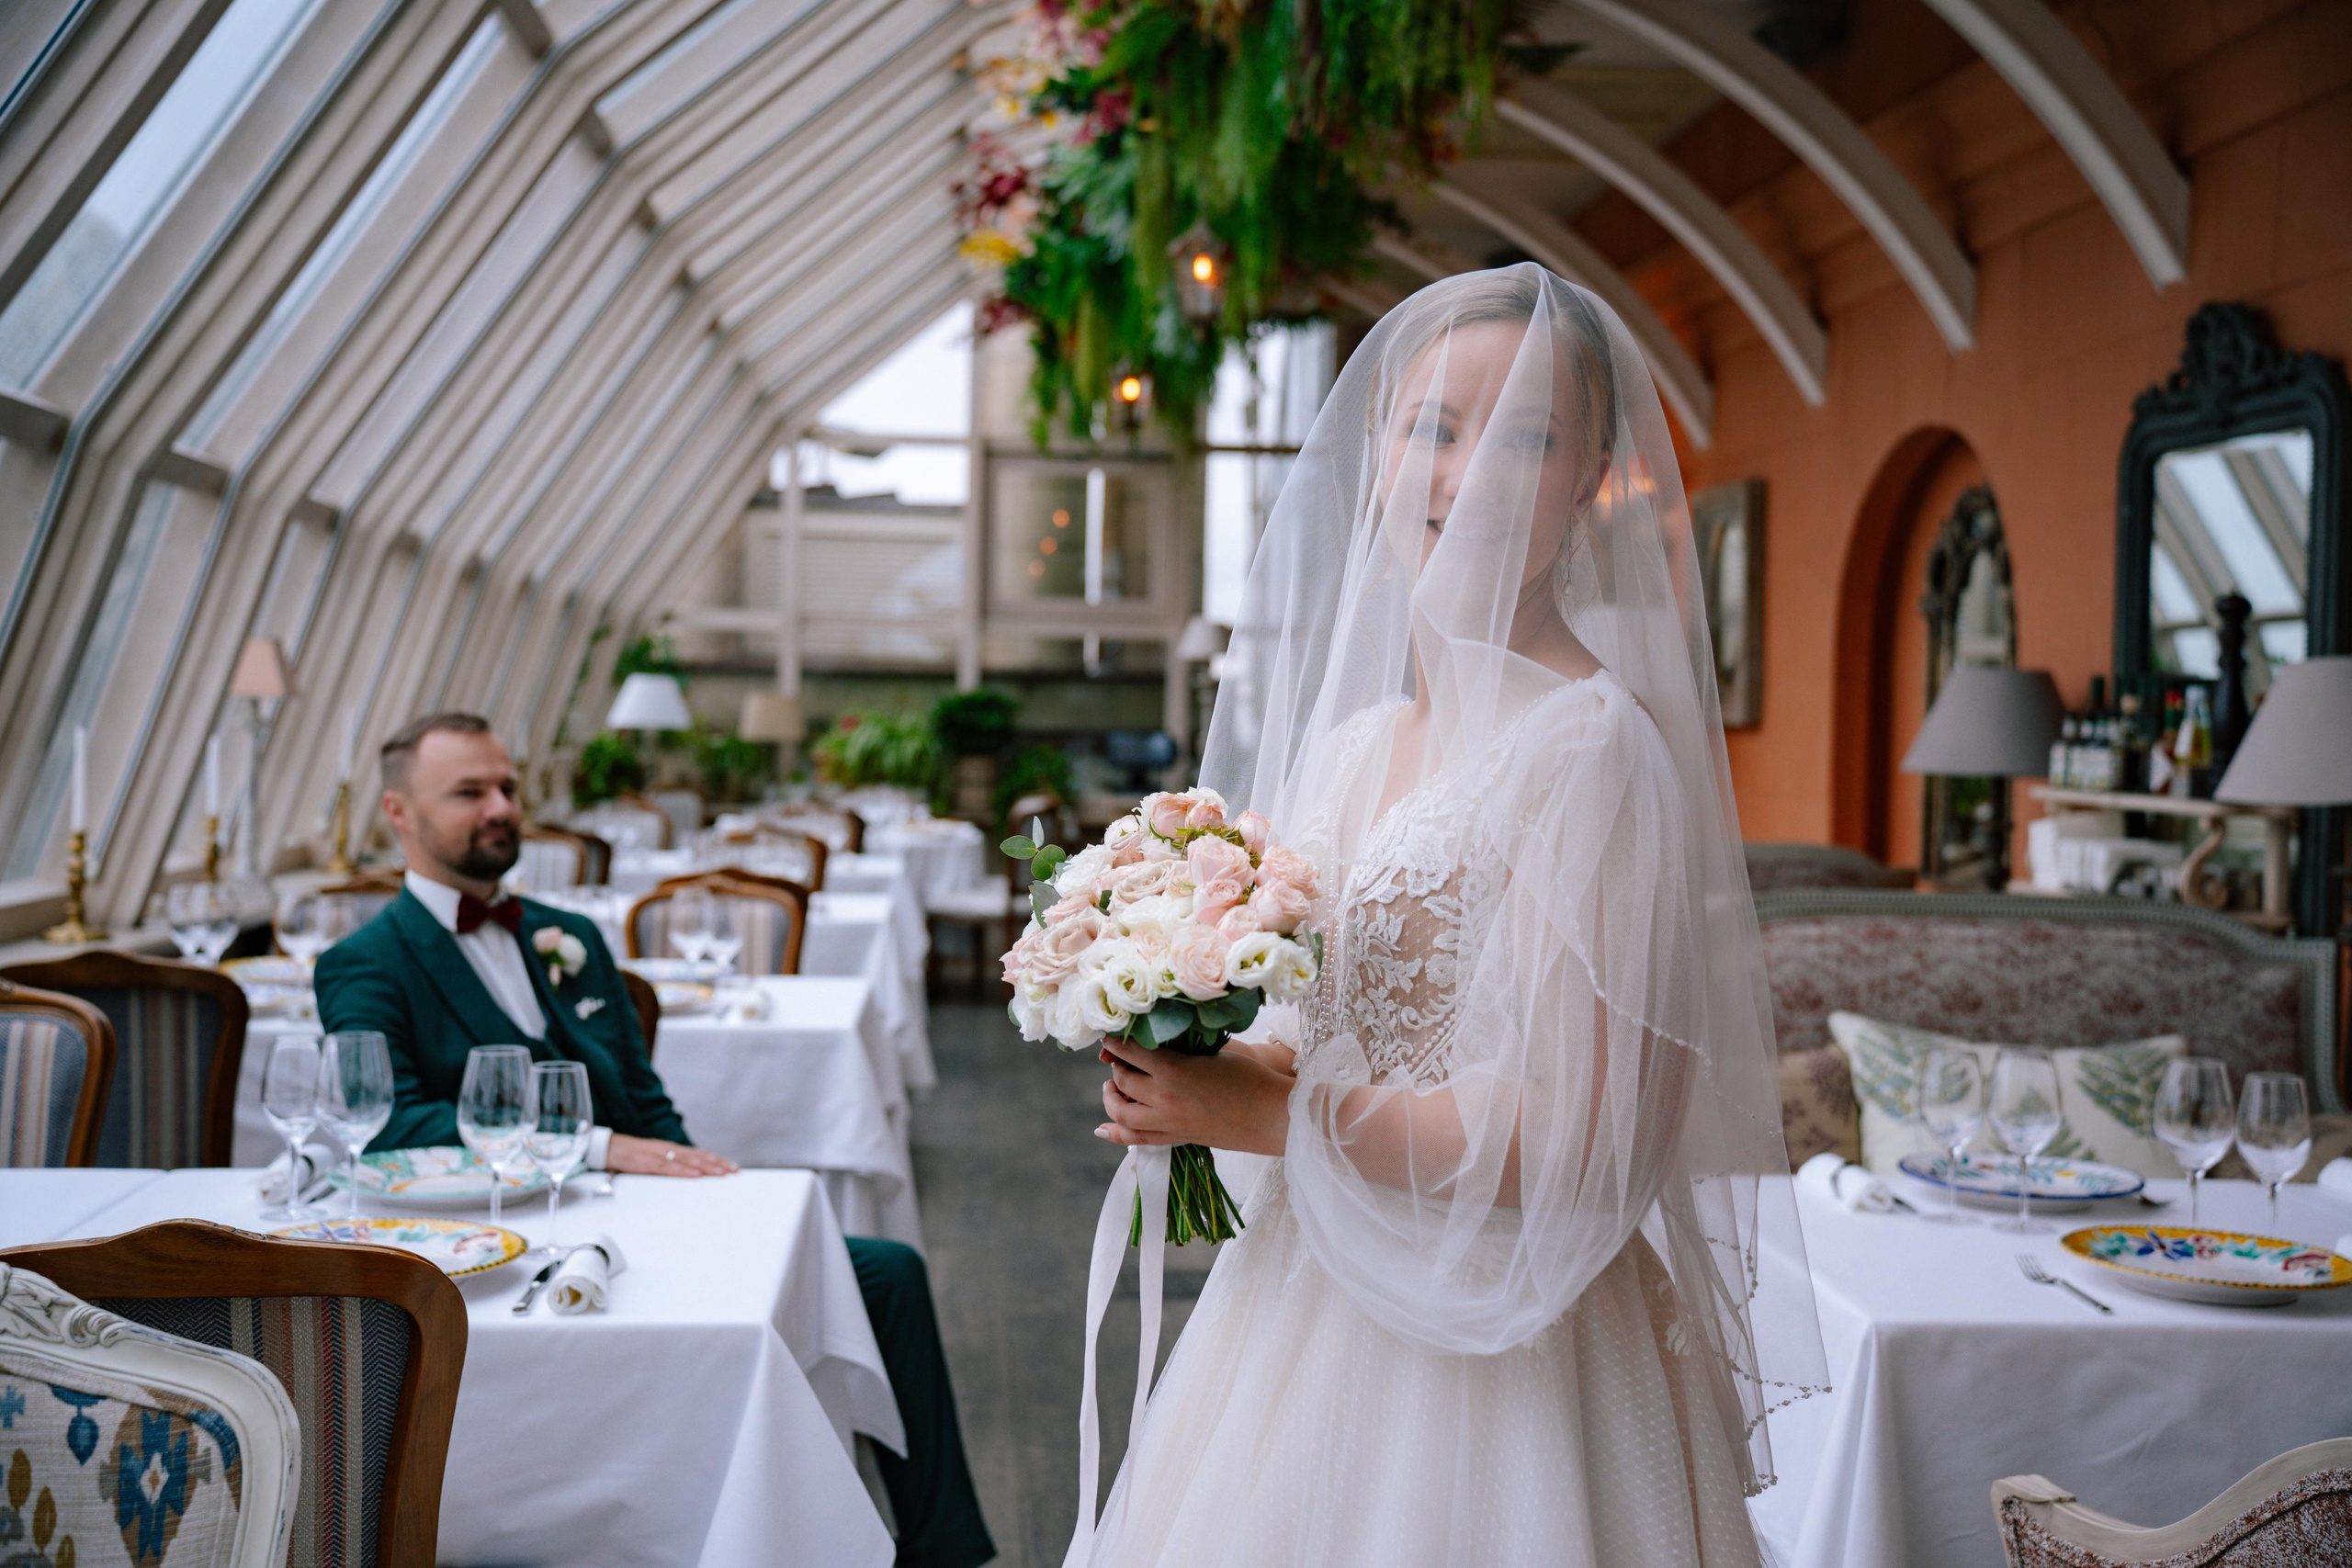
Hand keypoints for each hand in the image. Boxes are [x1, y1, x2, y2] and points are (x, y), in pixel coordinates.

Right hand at [606, 1134, 736, 1176]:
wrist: (608, 1148)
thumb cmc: (630, 1156)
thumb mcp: (653, 1160)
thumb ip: (669, 1165)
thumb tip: (686, 1174)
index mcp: (670, 1149)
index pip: (698, 1154)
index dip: (716, 1160)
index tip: (731, 1167)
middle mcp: (668, 1150)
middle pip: (698, 1156)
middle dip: (718, 1163)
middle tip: (735, 1171)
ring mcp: (658, 1155)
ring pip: (688, 1161)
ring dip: (706, 1167)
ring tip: (721, 1173)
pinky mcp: (648, 1162)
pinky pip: (669, 1167)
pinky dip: (684, 1171)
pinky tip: (695, 1174)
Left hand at [1098, 1036, 1290, 1155]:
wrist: (1273, 1116)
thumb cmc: (1250, 1077)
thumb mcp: (1214, 1052)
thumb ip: (1182, 1046)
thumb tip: (1155, 1043)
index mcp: (1173, 1071)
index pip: (1129, 1051)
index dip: (1115, 1041)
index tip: (1110, 1033)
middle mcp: (1164, 1099)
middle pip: (1122, 1080)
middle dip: (1116, 1066)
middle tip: (1118, 1056)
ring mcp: (1169, 1123)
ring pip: (1122, 1113)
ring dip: (1111, 1098)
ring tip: (1111, 1086)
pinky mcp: (1177, 1138)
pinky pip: (1137, 1139)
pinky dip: (1116, 1133)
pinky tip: (1103, 1129)